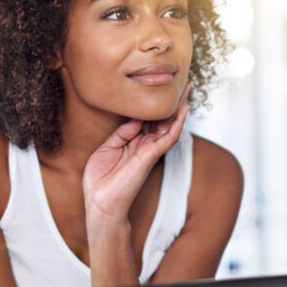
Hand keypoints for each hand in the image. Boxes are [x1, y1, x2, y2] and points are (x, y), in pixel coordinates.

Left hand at [83, 84, 190, 223]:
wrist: (100, 202)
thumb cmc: (100, 180)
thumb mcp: (106, 149)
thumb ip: (122, 133)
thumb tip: (136, 119)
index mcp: (132, 143)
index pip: (147, 119)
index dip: (152, 104)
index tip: (156, 86)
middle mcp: (144, 145)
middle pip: (162, 119)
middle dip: (171, 102)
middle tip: (180, 84)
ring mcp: (149, 150)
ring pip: (169, 126)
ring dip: (178, 108)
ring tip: (186, 90)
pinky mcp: (151, 156)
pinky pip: (168, 137)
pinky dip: (177, 123)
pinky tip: (183, 110)